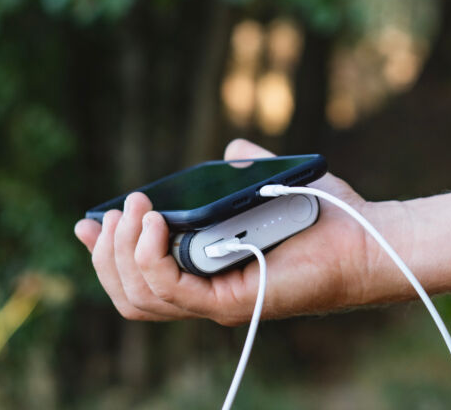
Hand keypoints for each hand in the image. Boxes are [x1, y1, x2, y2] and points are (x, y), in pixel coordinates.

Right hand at [74, 139, 393, 324]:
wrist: (364, 235)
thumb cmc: (324, 216)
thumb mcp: (270, 183)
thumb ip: (246, 169)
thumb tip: (234, 147)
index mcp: (205, 270)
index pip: (138, 279)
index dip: (104, 255)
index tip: (87, 221)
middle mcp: (204, 293)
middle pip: (128, 293)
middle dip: (105, 253)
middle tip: (112, 213)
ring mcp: (215, 302)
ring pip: (139, 297)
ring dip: (123, 252)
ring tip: (137, 211)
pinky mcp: (230, 302)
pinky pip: (170, 290)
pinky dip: (150, 258)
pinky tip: (154, 223)